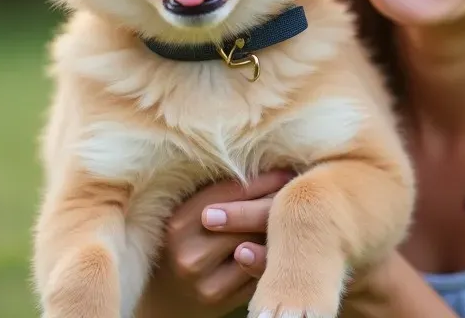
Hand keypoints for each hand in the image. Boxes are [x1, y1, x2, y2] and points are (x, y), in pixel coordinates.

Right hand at [140, 170, 291, 317]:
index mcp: (180, 224)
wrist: (167, 292)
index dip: (263, 180)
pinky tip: (282, 239)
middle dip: (275, 202)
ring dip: (277, 227)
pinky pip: (258, 272)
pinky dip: (272, 253)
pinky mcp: (223, 302)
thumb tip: (263, 162)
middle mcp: (190, 256)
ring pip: (257, 247)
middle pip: (248, 222)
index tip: (285, 169)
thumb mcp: (189, 213)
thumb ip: (218, 196)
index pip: (231, 193)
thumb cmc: (185, 240)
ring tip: (293, 210)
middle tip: (297, 186)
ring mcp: (207, 283)